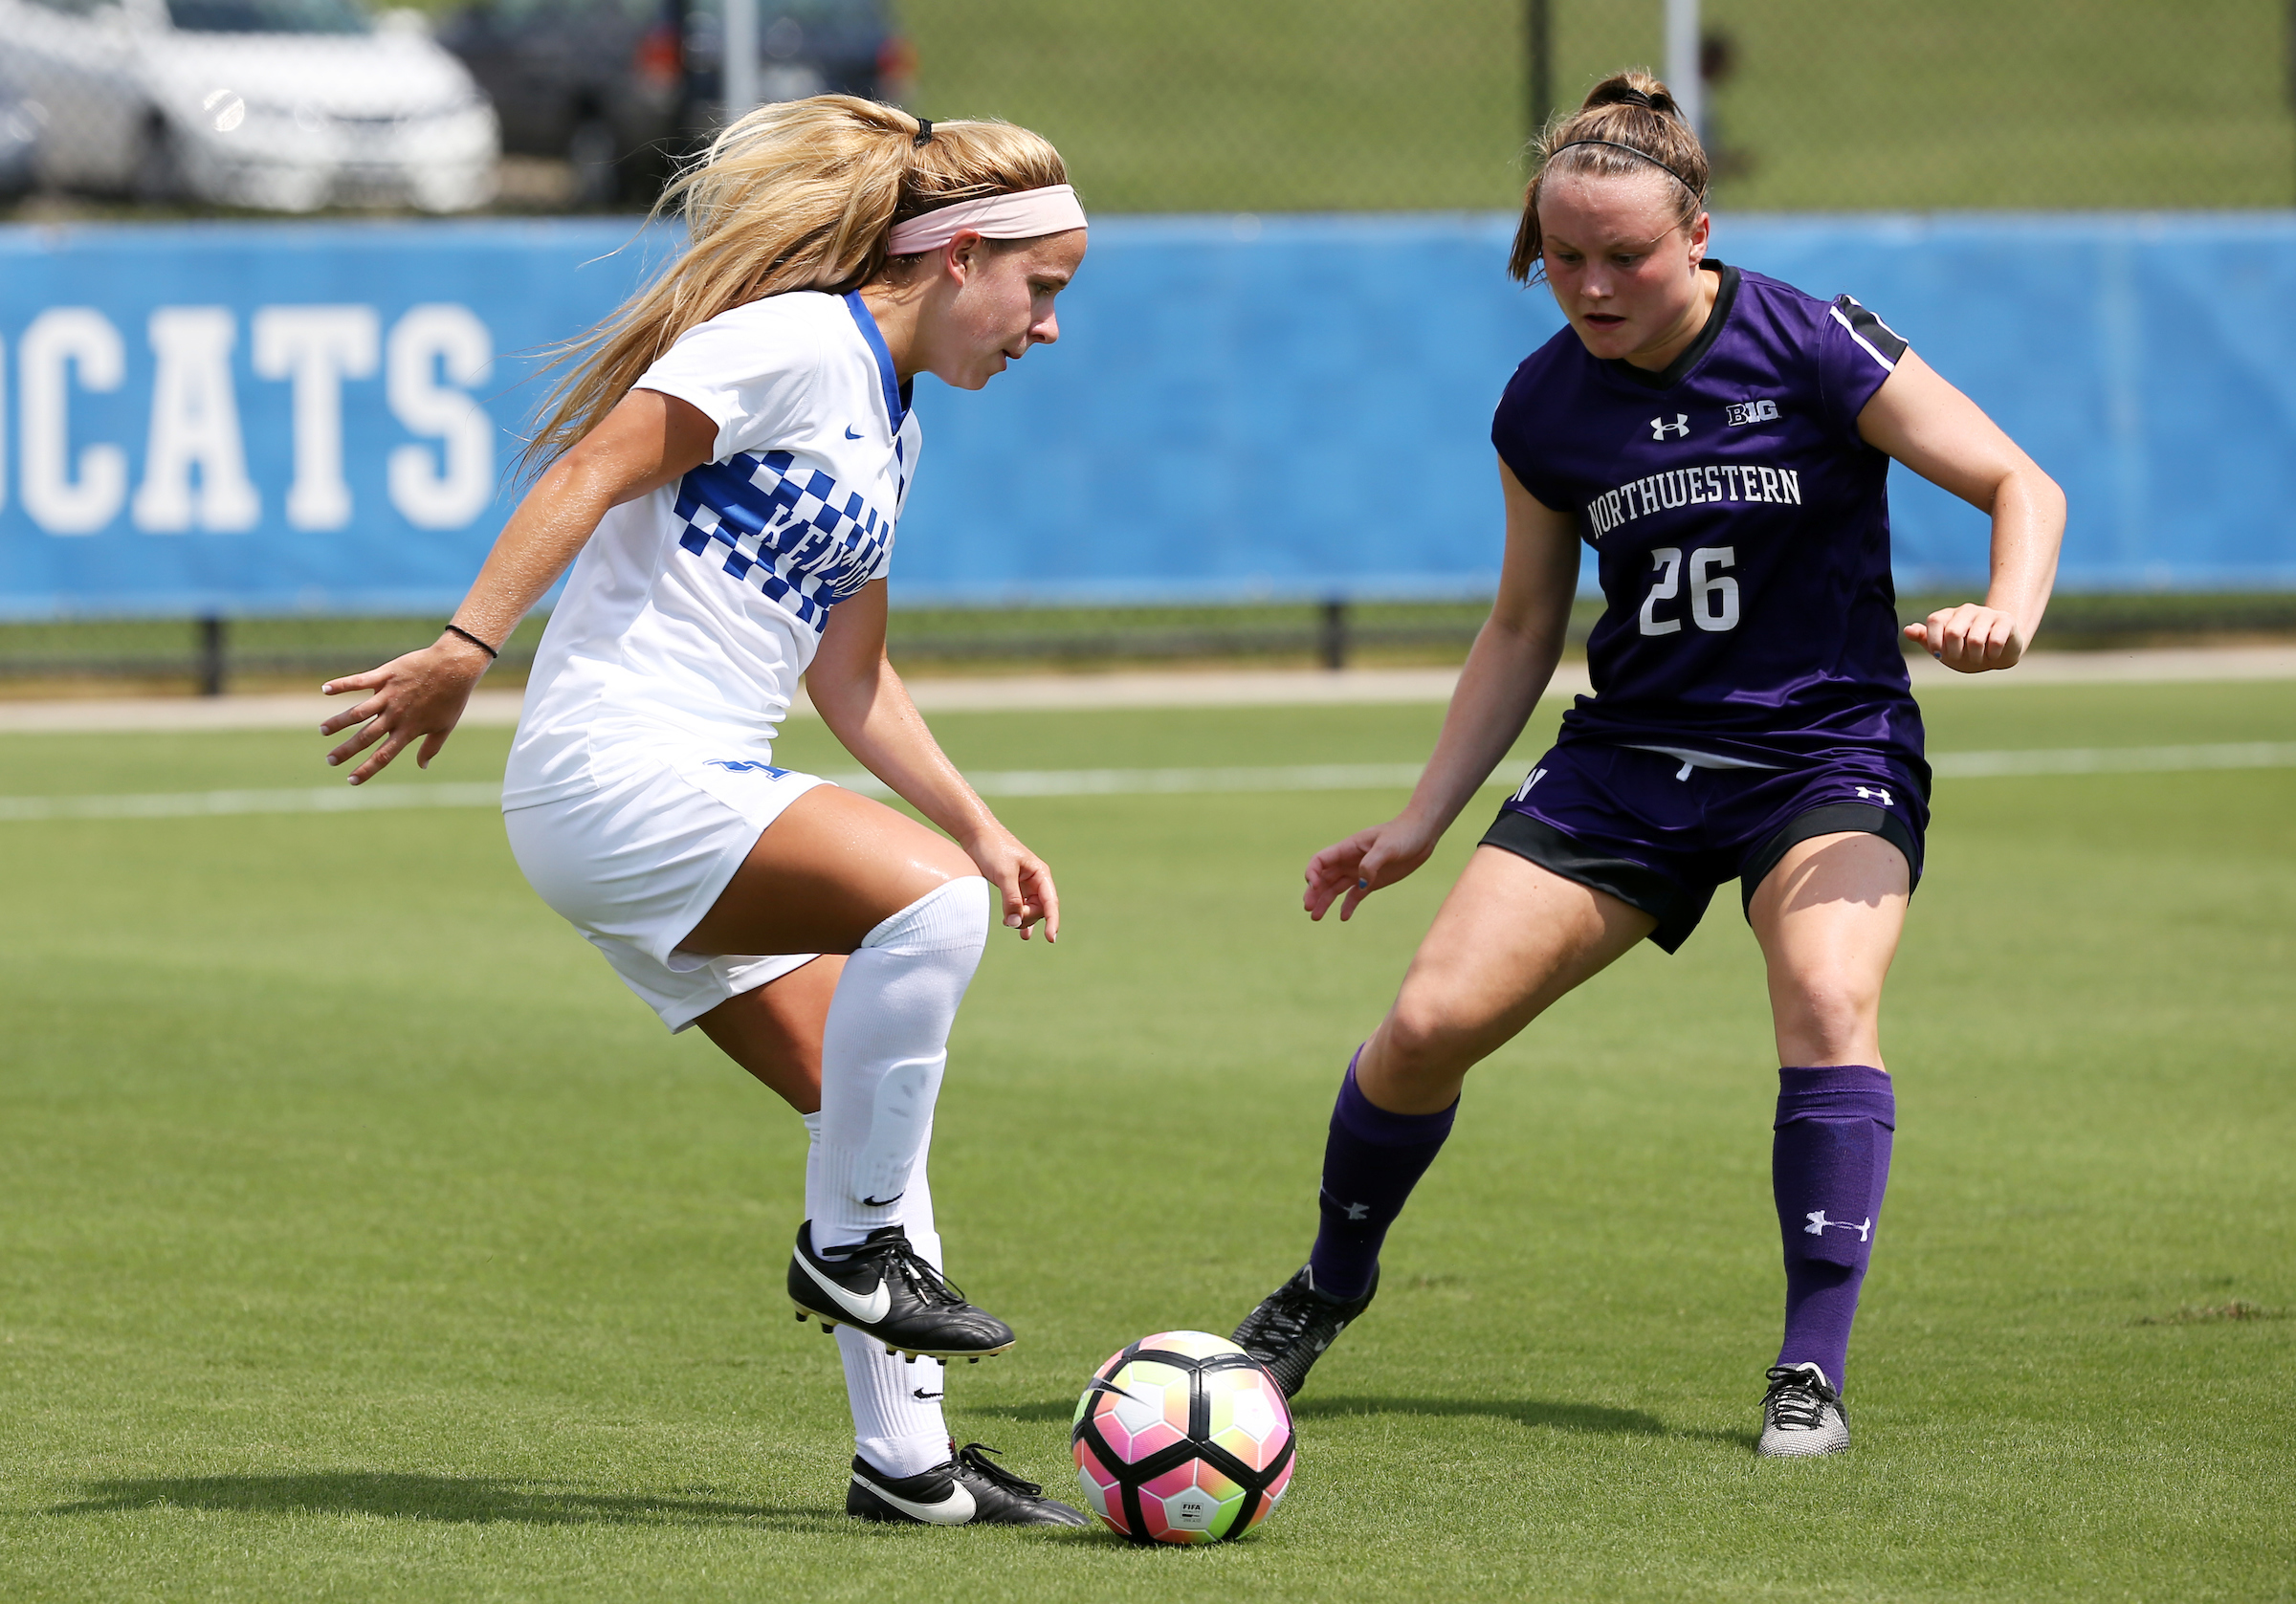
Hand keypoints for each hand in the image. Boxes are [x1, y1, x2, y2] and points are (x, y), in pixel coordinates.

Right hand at [319, 632, 492, 783]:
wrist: (455, 666)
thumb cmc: (452, 698)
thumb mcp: (445, 727)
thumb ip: (431, 747)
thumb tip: (423, 766)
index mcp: (408, 730)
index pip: (383, 755)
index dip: (366, 769)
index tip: (351, 780)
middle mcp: (395, 715)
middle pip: (365, 737)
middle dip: (346, 750)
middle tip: (329, 760)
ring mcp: (389, 695)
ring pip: (358, 712)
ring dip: (338, 722)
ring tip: (323, 731)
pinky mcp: (385, 676)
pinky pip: (359, 681)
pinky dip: (341, 684)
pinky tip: (325, 689)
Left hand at [961, 825, 1059, 942]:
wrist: (975, 833)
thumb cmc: (992, 848)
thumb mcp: (1003, 874)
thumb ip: (1011, 899)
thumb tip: (1015, 923)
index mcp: (1040, 874)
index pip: (1051, 902)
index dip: (1053, 921)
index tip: (1050, 938)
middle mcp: (1035, 880)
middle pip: (1039, 910)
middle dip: (1027, 917)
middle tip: (1007, 918)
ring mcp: (1024, 885)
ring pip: (1029, 910)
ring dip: (1021, 919)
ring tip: (1007, 924)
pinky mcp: (1012, 887)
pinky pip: (1020, 907)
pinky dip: (1018, 918)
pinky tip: (1019, 931)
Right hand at [1304, 815, 1438, 922]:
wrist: (1422, 835)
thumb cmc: (1403, 834)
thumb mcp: (1387, 847)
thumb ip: (1371, 863)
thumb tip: (1361, 883)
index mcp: (1348, 848)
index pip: (1321, 860)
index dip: (1313, 873)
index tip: (1314, 886)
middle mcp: (1349, 860)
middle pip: (1324, 877)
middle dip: (1313, 893)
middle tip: (1308, 909)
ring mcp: (1360, 871)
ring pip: (1335, 888)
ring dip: (1325, 901)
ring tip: (1316, 917)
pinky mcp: (1372, 881)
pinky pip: (1354, 895)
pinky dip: (1348, 906)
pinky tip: (1343, 917)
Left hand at [1904, 603, 2027, 672]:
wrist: (1999, 651)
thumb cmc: (1966, 650)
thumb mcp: (1944, 649)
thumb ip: (1925, 639)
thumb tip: (1907, 630)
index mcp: (1949, 615)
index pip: (1934, 620)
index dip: (1934, 640)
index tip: (1938, 654)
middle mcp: (1967, 610)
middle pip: (1953, 631)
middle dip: (1954, 653)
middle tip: (1960, 658)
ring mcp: (1987, 613)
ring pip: (1975, 639)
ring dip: (1975, 657)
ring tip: (1977, 658)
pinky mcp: (2006, 621)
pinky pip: (1995, 641)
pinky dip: (1992, 655)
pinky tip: (1993, 655)